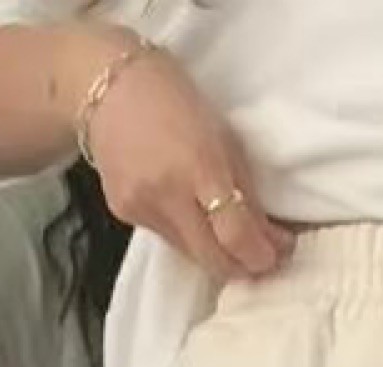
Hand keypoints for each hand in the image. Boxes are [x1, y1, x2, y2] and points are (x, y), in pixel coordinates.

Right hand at [72, 32, 289, 282]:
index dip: (261, 255)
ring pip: (192, 254)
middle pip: (214, 261)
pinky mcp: (124, 214)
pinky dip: (189, 236)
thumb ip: (247, 194)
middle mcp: (167, 194)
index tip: (277, 253)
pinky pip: (168, 239)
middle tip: (261, 257)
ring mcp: (142, 208)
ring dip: (217, 252)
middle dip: (243, 266)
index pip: (235, 235)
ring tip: (229, 234)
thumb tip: (272, 240)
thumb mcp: (225, 138)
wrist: (105, 85)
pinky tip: (191, 214)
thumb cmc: (175, 101)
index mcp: (198, 166)